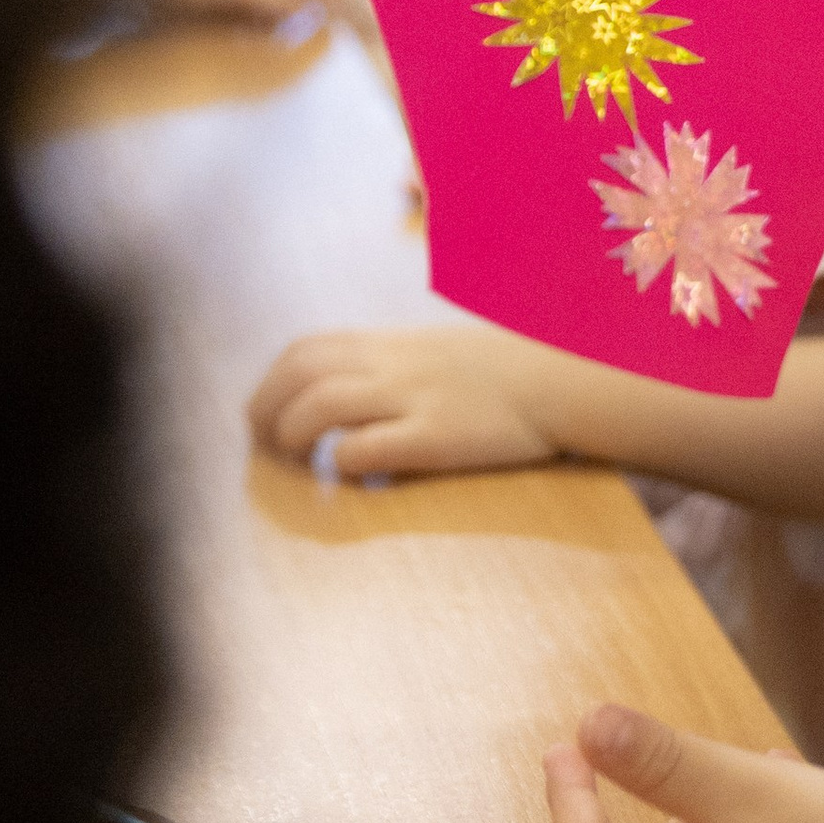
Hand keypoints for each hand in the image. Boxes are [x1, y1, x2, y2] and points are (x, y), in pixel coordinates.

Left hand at [249, 324, 558, 480]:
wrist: (560, 380)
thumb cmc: (496, 376)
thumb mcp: (432, 356)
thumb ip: (386, 369)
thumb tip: (337, 401)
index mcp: (388, 346)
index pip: (306, 349)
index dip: (272, 383)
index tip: (265, 413)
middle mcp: (392, 365)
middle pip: (300, 372)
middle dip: (266, 409)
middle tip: (264, 444)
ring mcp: (413, 398)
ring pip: (322, 404)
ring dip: (292, 434)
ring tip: (296, 461)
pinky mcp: (436, 436)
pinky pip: (366, 446)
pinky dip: (340, 463)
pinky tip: (347, 476)